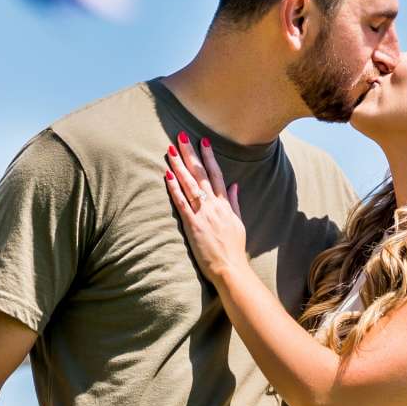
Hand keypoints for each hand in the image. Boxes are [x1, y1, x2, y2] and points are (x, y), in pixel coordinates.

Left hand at [162, 134, 247, 280]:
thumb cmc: (234, 248)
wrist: (230, 267)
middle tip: (182, 137)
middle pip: (201, 175)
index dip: (209, 157)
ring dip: (179, 166)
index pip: (217, 174)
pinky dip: (174, 188)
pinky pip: (182, 202)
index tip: (203, 142)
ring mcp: (203, 214)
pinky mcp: (192, 225)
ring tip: (171, 150)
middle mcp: (214, 205)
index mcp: (225, 204)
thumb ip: (234, 202)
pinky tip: (168, 175)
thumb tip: (234, 185)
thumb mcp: (239, 222)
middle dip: (190, 155)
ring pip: (189, 185)